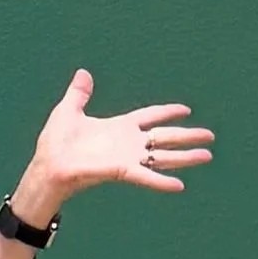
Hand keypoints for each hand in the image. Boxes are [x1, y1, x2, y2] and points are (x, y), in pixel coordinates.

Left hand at [12, 69, 214, 221]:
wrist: (47, 166)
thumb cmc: (54, 143)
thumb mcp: (68, 111)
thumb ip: (79, 93)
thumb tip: (83, 73)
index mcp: (119, 127)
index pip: (149, 116)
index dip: (167, 112)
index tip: (186, 110)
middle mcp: (127, 143)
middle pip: (165, 137)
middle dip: (188, 136)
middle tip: (210, 136)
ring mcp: (127, 157)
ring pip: (163, 156)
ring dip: (185, 157)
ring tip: (207, 156)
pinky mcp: (121, 171)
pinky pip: (146, 176)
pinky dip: (161, 181)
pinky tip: (180, 185)